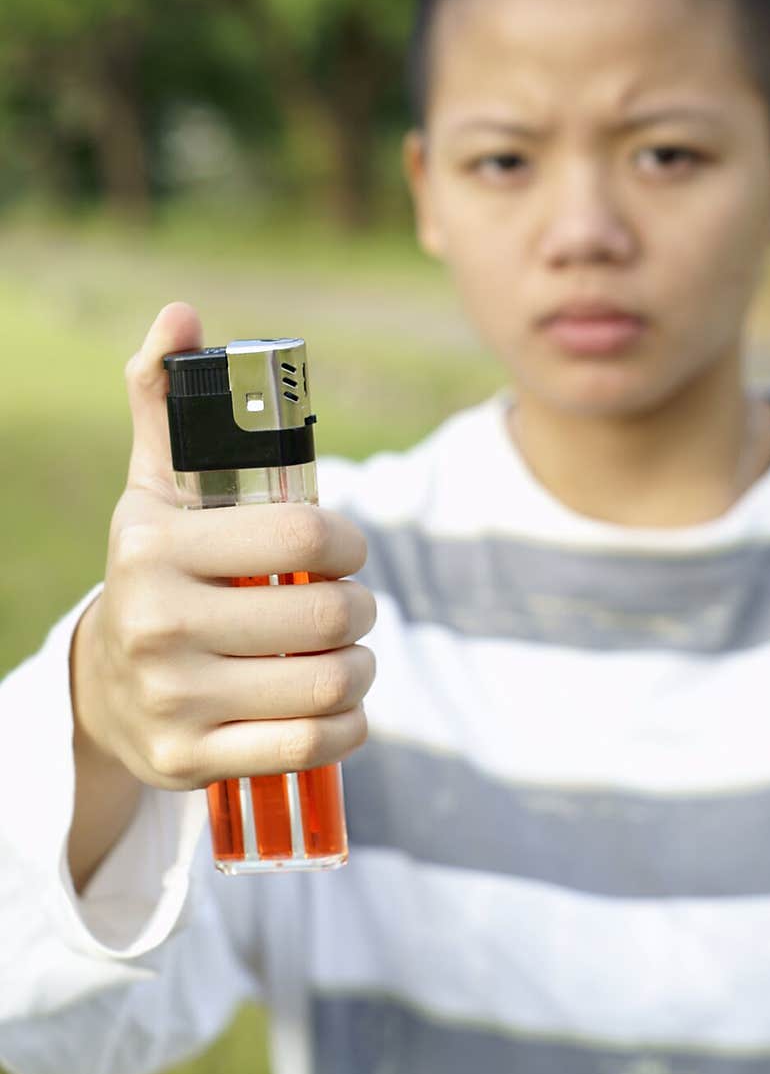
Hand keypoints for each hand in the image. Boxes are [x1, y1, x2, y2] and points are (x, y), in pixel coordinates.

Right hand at [71, 303, 375, 798]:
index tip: (347, 551)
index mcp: (152, 545)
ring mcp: (172, 698)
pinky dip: (347, 727)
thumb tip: (182, 312)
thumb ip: (167, 401)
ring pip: (326, 682)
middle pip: (327, 614)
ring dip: (361, 667)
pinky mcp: (190, 761)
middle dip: (361, 609)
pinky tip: (343, 708)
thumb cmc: (155, 572)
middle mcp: (156, 622)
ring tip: (352, 655)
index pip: (301, 536)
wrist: (103, 689)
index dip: (348, 543)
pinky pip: (308, 746)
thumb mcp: (154, 490)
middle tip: (353, 608)